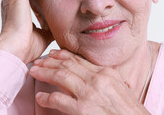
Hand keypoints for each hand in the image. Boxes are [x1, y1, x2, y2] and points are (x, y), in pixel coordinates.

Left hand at [30, 49, 150, 114]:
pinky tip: (40, 97)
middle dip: (51, 61)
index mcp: (106, 72)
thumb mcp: (121, 88)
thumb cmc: (129, 110)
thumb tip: (97, 75)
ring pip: (61, 76)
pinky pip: (58, 100)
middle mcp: (96, 79)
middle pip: (68, 65)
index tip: (54, 53)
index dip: (64, 55)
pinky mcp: (81, 110)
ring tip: (34, 72)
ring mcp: (88, 93)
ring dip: (45, 73)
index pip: (80, 60)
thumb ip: (107, 79)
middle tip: (39, 61)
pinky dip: (47, 97)